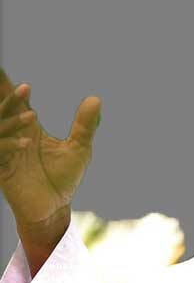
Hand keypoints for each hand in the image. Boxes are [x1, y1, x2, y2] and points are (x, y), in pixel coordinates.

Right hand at [0, 69, 100, 228]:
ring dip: (13, 121)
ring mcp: (8, 154)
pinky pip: (0, 153)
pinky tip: (27, 142)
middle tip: (25, 86)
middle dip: (9, 97)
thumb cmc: (63, 177)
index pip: (18, 104)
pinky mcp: (4, 171)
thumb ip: (85, 125)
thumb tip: (95, 99)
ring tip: (33, 115)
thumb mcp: (79, 149)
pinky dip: (10, 145)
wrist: (54, 208)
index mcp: (30, 130)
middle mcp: (16, 138)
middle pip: (4, 111)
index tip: (15, 75)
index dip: (13, 89)